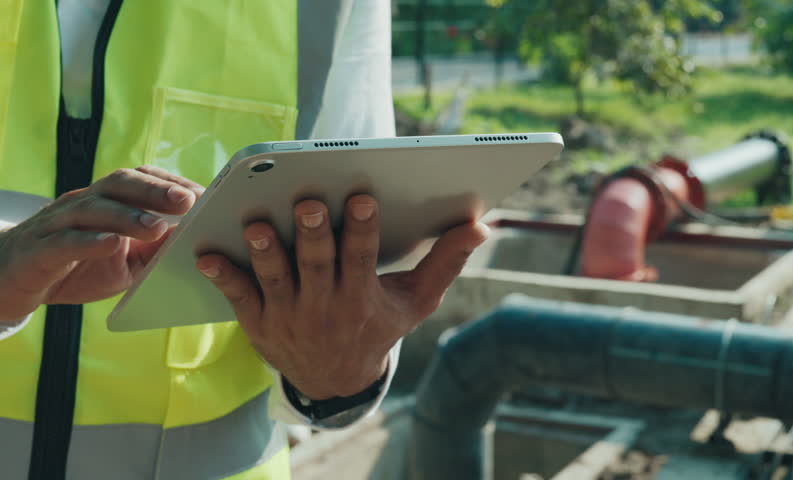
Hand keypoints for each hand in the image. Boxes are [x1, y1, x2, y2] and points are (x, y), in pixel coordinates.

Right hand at [0, 166, 203, 322]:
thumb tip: (196, 242)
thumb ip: (156, 250)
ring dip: (129, 216)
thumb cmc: (77, 264)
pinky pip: (65, 241)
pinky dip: (90, 241)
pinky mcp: (41, 249)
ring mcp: (60, 223)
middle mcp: (85, 202)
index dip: (171, 183)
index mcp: (108, 200)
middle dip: (157, 191)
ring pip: (96, 209)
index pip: (142, 179)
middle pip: (121, 184)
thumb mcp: (126, 261)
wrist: (11, 278)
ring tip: (157, 226)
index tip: (205, 194)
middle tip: (189, 201)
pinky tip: (113, 244)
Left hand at [196, 195, 488, 399]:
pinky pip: (238, 297)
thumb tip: (480, 225)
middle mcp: (325, 306)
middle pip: (317, 265)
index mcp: (362, 297)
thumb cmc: (379, 326)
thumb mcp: (416, 301)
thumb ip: (446, 261)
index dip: (361, 229)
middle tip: (306, 202)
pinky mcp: (258, 322)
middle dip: (313, 235)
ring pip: (275, 279)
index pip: (362, 259)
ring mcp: (288, 315)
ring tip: (257, 224)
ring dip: (266, 252)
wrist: (335, 379)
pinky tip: (204, 255)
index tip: (361, 197)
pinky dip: (223, 277)